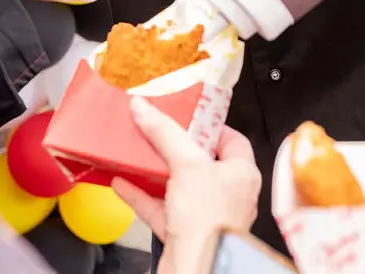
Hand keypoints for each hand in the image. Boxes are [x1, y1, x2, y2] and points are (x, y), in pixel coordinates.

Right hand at [112, 98, 260, 273]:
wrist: (196, 268)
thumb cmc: (208, 220)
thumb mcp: (187, 164)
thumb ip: (165, 133)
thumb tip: (144, 107)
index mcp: (241, 174)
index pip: (232, 141)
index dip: (211, 127)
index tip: (189, 117)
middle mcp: (227, 195)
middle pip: (200, 163)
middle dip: (176, 148)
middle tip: (157, 131)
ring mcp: (204, 216)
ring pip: (178, 187)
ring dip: (155, 171)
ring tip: (137, 153)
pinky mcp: (184, 233)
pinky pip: (161, 209)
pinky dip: (141, 196)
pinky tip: (123, 183)